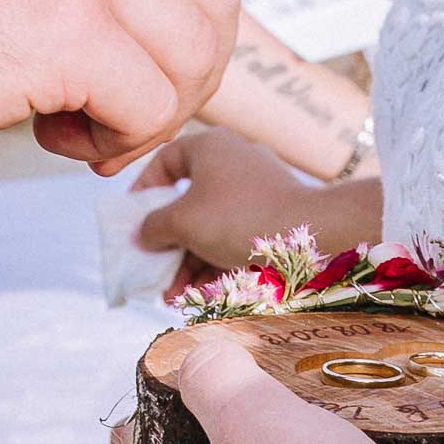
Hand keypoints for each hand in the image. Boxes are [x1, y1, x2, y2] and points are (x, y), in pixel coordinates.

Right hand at [0, 0, 239, 173]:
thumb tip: (156, 9)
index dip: (177, 27)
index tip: (129, 68)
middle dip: (183, 75)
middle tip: (124, 113)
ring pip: (192, 56)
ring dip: (149, 113)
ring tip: (78, 128)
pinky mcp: (69, 29)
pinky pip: (150, 104)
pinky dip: (116, 140)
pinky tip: (55, 137)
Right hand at [131, 128, 315, 294]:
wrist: (311, 238)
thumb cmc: (237, 218)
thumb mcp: (182, 221)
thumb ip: (152, 226)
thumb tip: (142, 235)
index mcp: (211, 148)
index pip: (165, 160)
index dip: (143, 190)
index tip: (132, 219)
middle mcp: (235, 163)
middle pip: (188, 202)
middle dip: (168, 243)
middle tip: (152, 269)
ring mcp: (258, 193)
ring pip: (211, 228)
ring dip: (188, 263)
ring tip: (173, 295)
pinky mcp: (274, 221)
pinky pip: (235, 240)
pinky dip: (214, 265)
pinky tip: (198, 296)